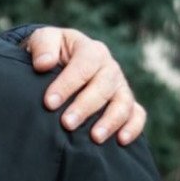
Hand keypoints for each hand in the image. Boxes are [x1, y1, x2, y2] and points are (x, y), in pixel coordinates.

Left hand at [24, 27, 145, 144]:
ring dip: (110, 121)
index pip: (84, 66)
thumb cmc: (50, 52)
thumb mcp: (42, 40)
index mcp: (91, 50)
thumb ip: (42, 46)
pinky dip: (133, 127)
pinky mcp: (127, 103)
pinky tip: (121, 141)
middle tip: (66, 124)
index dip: (67, 84)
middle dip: (85, 106)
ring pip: (123, 102)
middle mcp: (110, 68)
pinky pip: (137, 115)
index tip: (49, 103)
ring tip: (95, 138)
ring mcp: (120, 86)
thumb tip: (44, 63)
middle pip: (104, 87)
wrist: (60, 62)